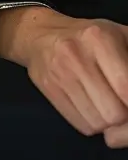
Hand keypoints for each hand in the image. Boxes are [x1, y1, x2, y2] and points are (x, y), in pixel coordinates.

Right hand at [21, 14, 127, 144]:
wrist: (39, 34)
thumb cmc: (90, 38)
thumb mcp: (120, 36)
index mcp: (98, 37)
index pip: (126, 89)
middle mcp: (75, 54)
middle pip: (114, 113)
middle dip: (122, 114)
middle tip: (120, 102)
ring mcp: (58, 72)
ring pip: (98, 124)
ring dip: (107, 121)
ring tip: (104, 102)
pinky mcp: (47, 88)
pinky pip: (82, 125)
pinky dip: (91, 122)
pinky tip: (89, 104)